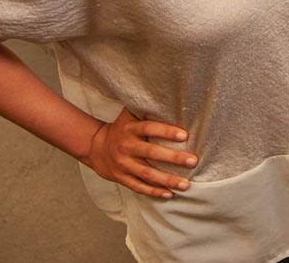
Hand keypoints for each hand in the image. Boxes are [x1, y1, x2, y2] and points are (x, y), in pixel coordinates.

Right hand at [83, 109, 199, 198]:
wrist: (95, 147)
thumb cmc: (122, 128)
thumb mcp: (130, 115)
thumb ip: (146, 108)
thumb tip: (169, 94)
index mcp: (130, 129)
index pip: (149, 128)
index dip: (166, 131)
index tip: (185, 135)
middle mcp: (126, 146)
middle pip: (151, 152)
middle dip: (173, 158)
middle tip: (193, 161)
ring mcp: (123, 164)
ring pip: (147, 174)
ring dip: (167, 180)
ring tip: (186, 184)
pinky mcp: (121, 177)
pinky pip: (138, 186)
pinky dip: (154, 191)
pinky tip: (169, 194)